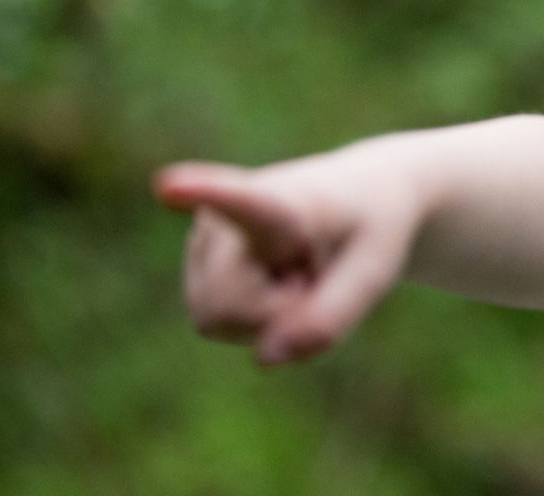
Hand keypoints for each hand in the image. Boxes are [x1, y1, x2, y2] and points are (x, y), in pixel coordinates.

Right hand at [153, 143, 422, 363]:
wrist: (364, 195)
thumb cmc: (373, 226)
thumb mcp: (375, 272)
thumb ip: (329, 317)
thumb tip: (263, 358)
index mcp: (281, 200)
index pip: (238, 200)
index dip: (201, 193)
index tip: (168, 184)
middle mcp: (227, 211)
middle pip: (226, 306)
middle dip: (273, 314)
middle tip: (313, 274)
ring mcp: (204, 235)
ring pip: (213, 320)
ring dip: (264, 316)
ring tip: (297, 269)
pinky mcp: (197, 259)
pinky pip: (214, 323)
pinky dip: (252, 319)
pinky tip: (277, 280)